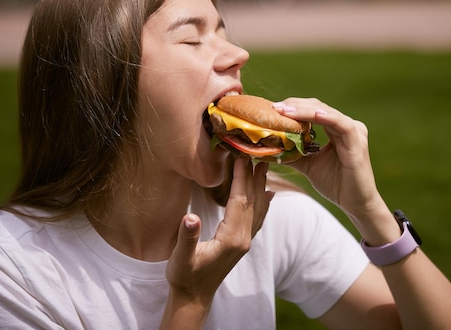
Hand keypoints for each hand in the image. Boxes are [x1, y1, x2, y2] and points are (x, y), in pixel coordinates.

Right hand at [165, 158, 271, 304]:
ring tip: (263, 166)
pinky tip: (268, 194)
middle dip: (254, 176)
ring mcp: (245, 242)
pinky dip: (264, 203)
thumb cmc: (184, 277)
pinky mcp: (241, 244)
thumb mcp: (181, 256)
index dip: (241, 178)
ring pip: (258, 208)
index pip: (240, 200)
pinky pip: (257, 218)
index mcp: (231, 238)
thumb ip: (188, 236)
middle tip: (257, 153)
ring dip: (261, 186)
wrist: (192, 298)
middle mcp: (243, 239)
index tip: (241, 157)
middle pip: (253, 201)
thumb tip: (190, 216)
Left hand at [274, 98, 387, 220]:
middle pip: (317, 107)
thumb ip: (293, 154)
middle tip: (274, 107)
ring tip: (285, 111)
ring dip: (304, 110)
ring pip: (327, 113)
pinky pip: (342, 125)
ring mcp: (354, 132)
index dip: (292, 108)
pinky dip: (326, 117)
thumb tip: (270, 149)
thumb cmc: (336, 184)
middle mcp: (347, 126)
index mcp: (337, 128)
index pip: (312, 110)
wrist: (356, 204)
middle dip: (295, 106)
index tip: (272, 110)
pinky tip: (312, 115)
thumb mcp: (308, 166)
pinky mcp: (358, 142)